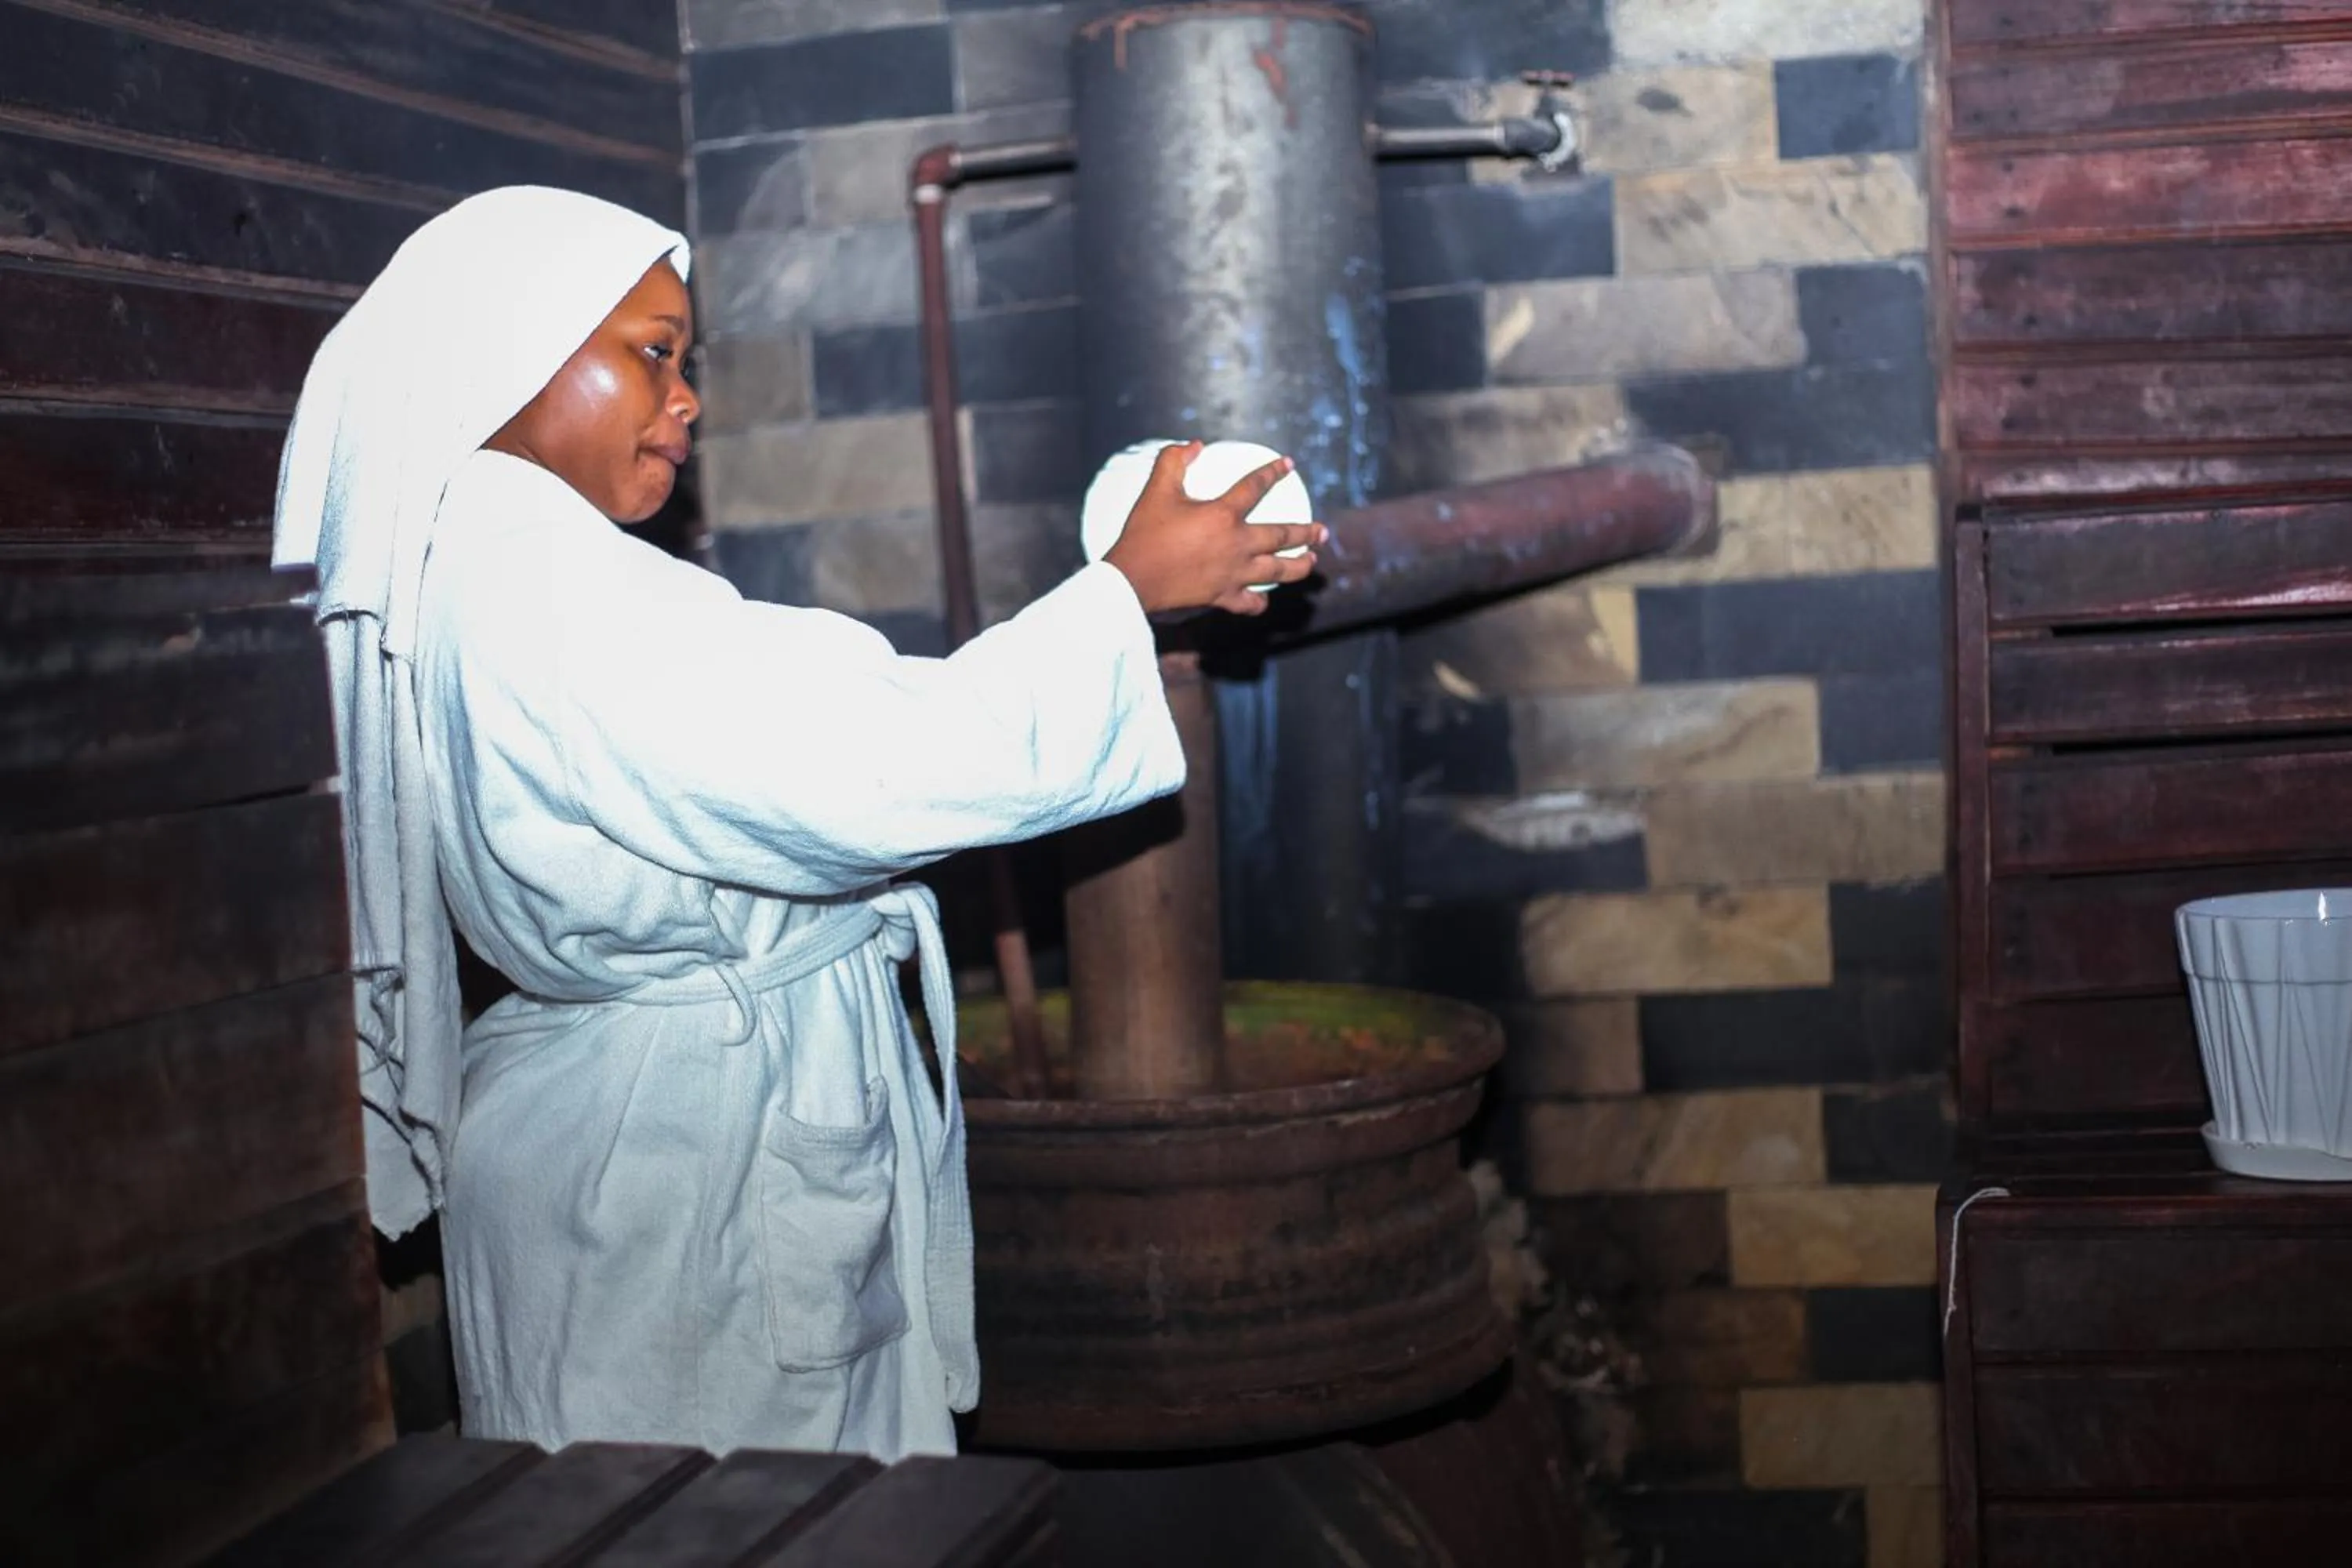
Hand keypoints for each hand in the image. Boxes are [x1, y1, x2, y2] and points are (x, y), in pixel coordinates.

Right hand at [1101, 441, 1326, 616]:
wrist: (1132, 580)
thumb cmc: (1144, 533)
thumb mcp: (1156, 489)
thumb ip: (1174, 460)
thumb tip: (1195, 445)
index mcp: (1223, 514)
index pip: (1256, 486)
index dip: (1273, 472)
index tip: (1288, 465)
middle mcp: (1237, 544)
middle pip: (1282, 536)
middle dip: (1306, 531)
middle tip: (1322, 530)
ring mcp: (1233, 574)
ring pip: (1277, 571)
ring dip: (1299, 565)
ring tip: (1312, 561)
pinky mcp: (1223, 597)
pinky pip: (1250, 602)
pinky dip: (1260, 602)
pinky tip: (1264, 599)